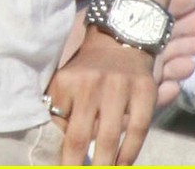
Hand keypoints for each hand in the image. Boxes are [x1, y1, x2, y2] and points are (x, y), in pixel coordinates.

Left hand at [45, 27, 156, 165]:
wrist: (120, 38)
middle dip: (76, 166)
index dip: (58, 154)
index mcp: (67, 82)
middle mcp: (91, 83)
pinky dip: (129, 155)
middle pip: (80, 137)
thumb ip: (61, 112)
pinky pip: (137, 131)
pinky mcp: (143, 91)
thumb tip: (51, 147)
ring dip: (104, 166)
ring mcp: (119, 86)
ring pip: (109, 138)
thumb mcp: (68, 84)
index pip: (59, 127)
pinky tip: (122, 167)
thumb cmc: (88, 72)